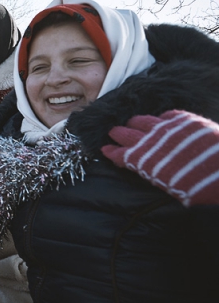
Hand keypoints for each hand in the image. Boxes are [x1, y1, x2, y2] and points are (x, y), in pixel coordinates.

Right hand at [102, 109, 218, 206]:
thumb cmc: (198, 187)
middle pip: (128, 134)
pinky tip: (161, 119)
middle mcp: (151, 141)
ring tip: (132, 122)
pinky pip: (168, 115)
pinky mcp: (185, 121)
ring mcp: (168, 128)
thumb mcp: (171, 187)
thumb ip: (155, 174)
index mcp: (144, 160)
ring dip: (136, 123)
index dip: (112, 152)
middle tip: (113, 132)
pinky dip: (161, 118)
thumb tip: (149, 170)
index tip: (104, 149)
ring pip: (144, 121)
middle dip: (119, 134)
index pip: (121, 155)